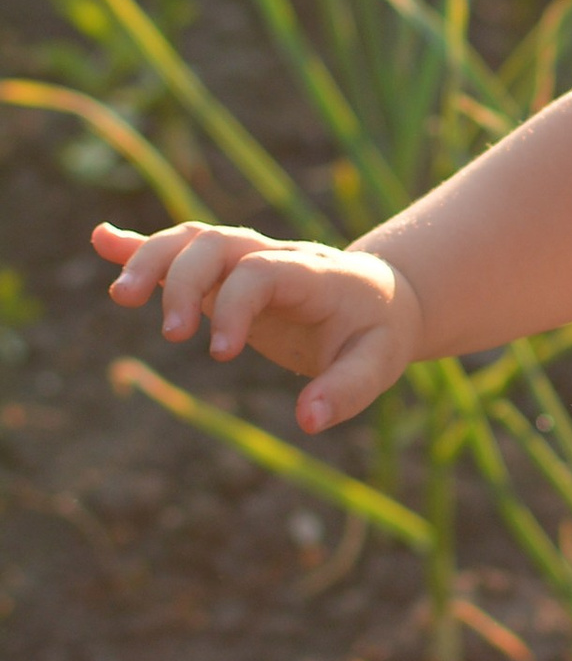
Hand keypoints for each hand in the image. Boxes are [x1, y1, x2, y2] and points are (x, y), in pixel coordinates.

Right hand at [93, 221, 422, 434]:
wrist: (380, 296)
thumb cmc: (375, 332)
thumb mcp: (378, 363)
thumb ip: (347, 390)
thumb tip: (308, 420)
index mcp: (314, 274)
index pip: (261, 270)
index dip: (234, 305)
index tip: (219, 354)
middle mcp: (276, 255)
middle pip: (218, 244)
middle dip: (186, 282)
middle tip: (173, 335)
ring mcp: (248, 258)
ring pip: (195, 240)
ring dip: (153, 259)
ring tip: (120, 297)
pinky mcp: (227, 272)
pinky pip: (182, 249)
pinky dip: (142, 244)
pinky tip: (102, 239)